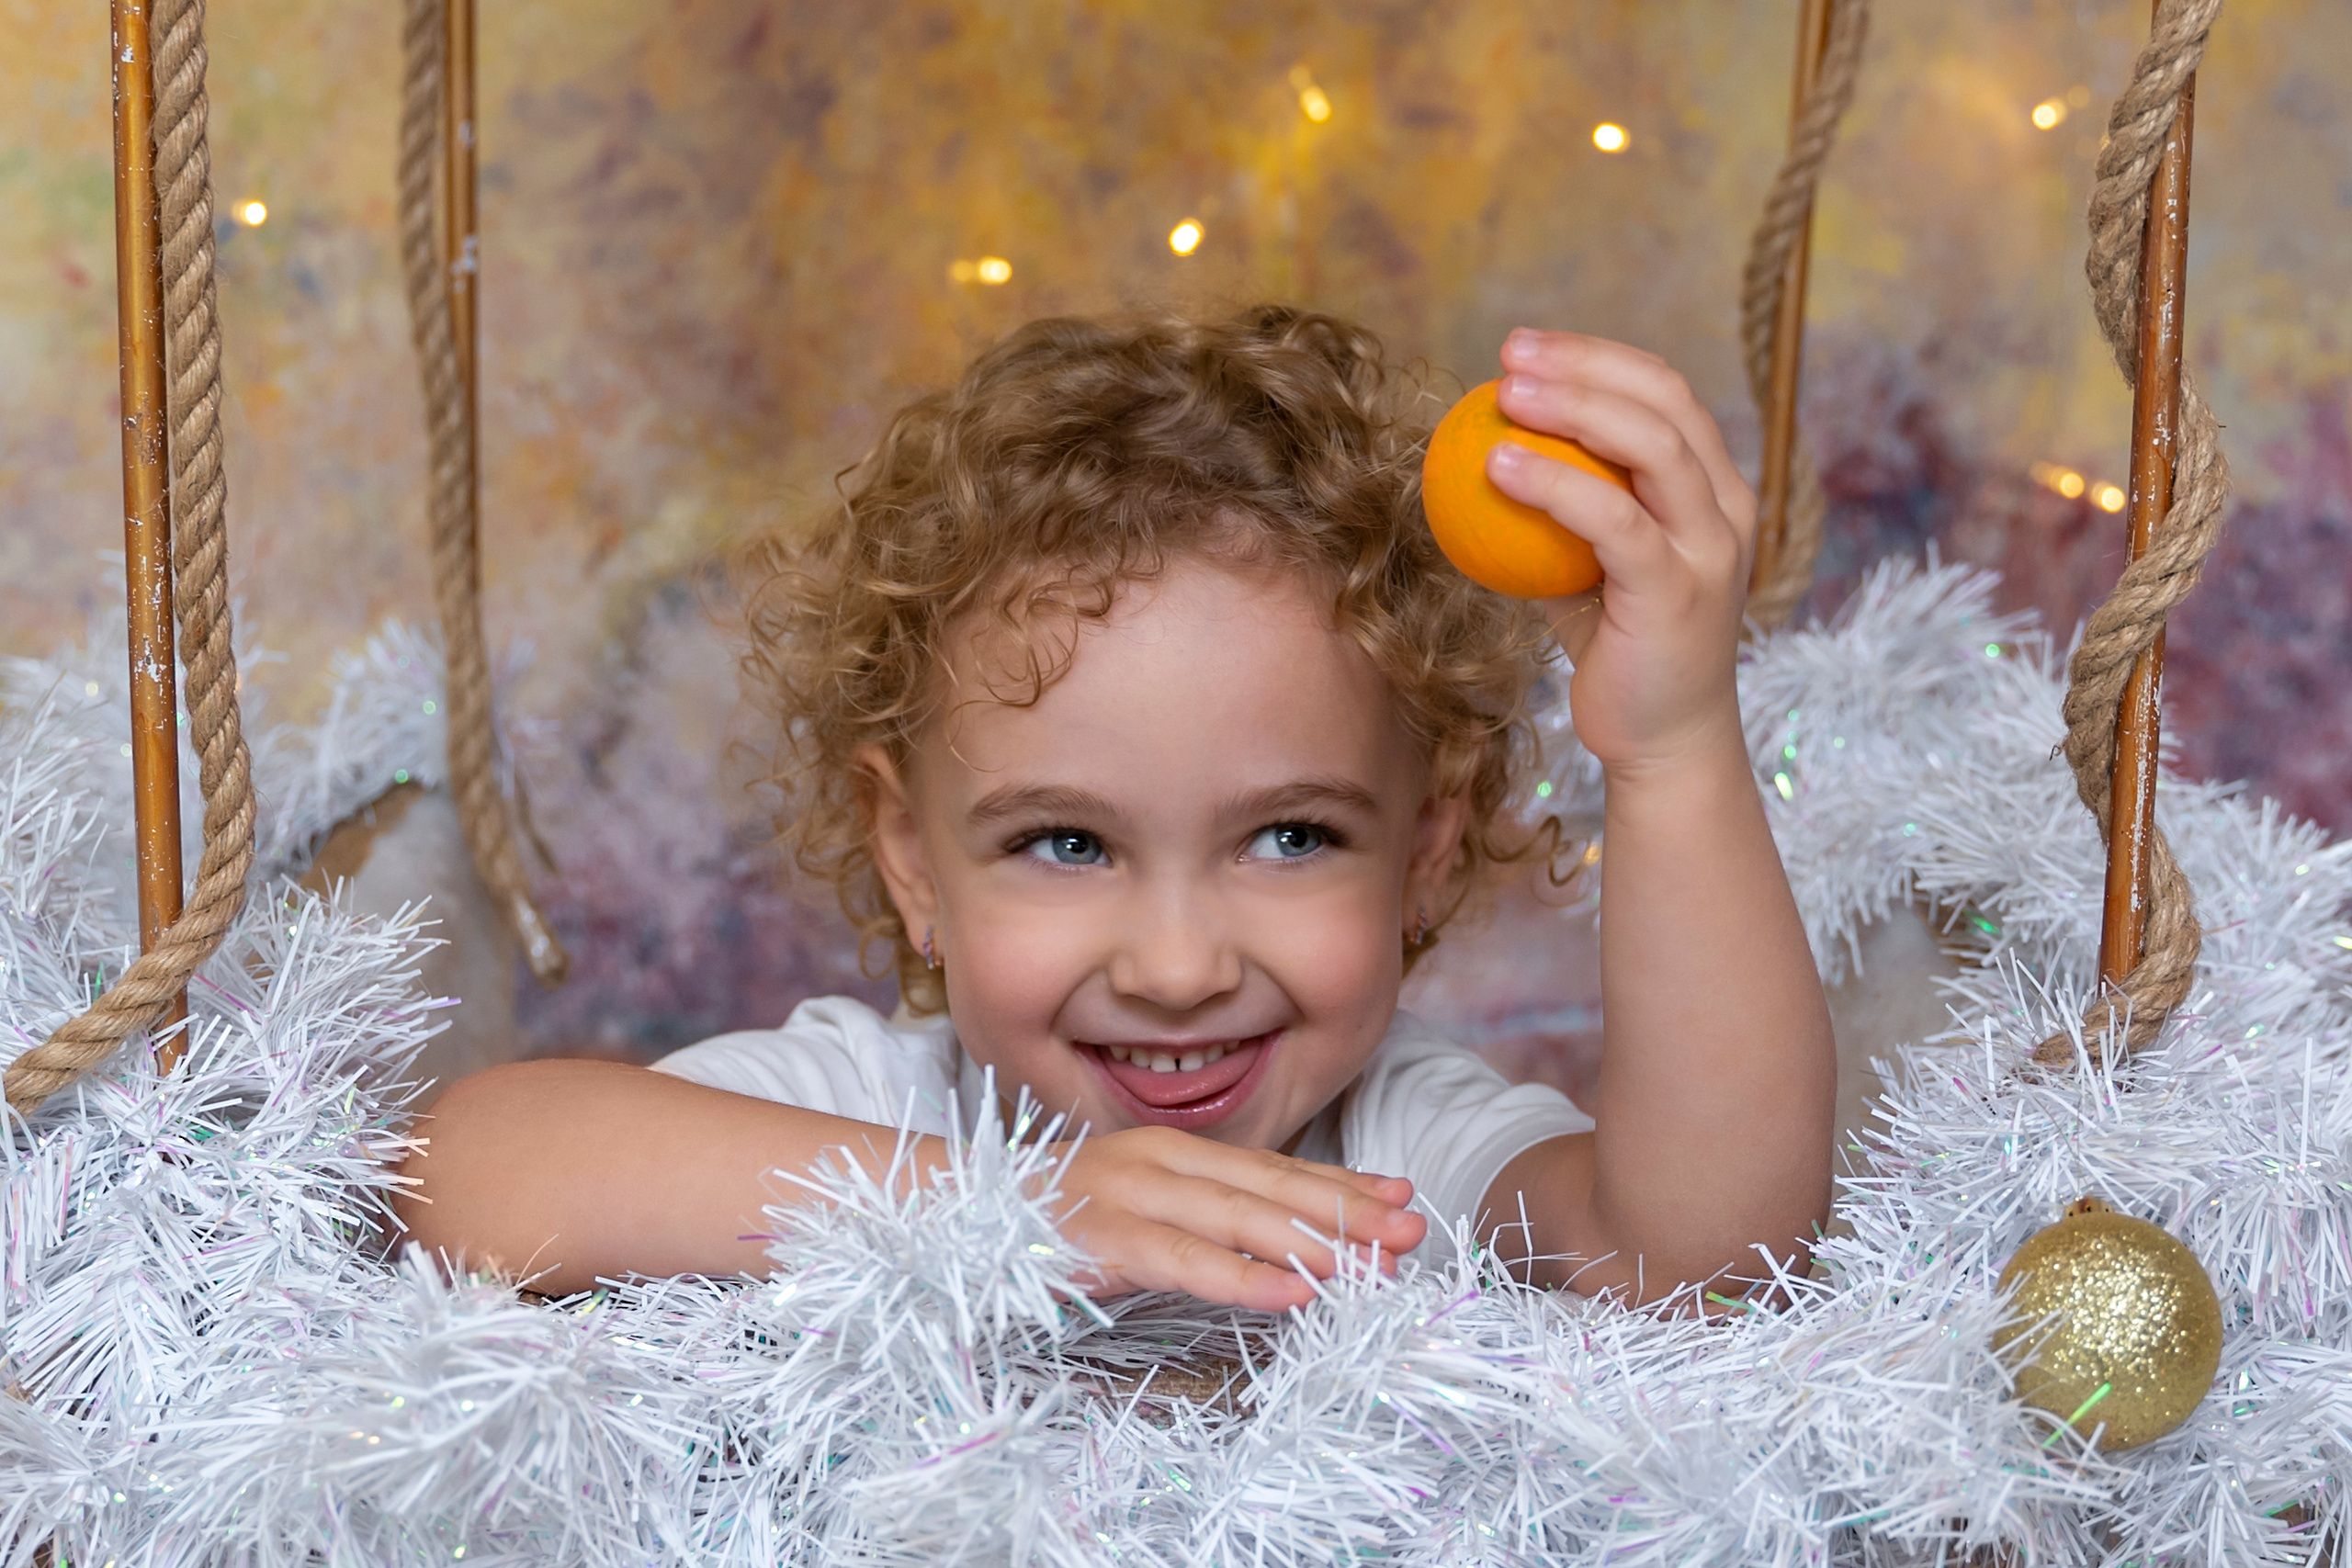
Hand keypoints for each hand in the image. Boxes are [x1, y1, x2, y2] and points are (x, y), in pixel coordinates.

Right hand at [1043, 1125, 1426, 1310]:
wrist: (962, 1210)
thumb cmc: (1061, 1219)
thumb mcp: (1145, 1207)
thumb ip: (1208, 1219)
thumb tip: (1288, 1242)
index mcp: (1177, 1151)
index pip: (1276, 1168)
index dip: (1342, 1182)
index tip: (1402, 1195)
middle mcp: (1163, 1161)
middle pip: (1272, 1189)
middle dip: (1347, 1211)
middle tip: (1412, 1232)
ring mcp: (1133, 1194)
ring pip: (1239, 1220)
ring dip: (1311, 1243)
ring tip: (1370, 1265)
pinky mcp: (1106, 1238)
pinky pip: (1186, 1261)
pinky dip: (1243, 1277)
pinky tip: (1292, 1293)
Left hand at [1484, 329, 1756, 775]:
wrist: (1662, 741)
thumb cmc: (1618, 651)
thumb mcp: (1587, 565)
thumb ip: (1563, 510)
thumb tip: (1485, 450)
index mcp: (1714, 490)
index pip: (1665, 393)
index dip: (1598, 357)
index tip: (1525, 350)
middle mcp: (1727, 509)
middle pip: (1665, 402)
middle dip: (1585, 363)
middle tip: (1509, 357)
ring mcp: (1710, 550)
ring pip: (1652, 447)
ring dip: (1573, 408)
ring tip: (1504, 396)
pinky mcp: (1678, 592)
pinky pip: (1614, 521)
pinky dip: (1555, 486)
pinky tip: (1498, 469)